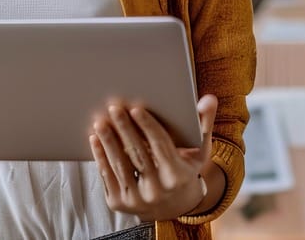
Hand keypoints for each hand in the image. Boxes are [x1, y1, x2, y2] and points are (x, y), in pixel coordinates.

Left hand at [90, 95, 217, 221]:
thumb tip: (209, 98)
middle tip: (114, 108)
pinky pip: (107, 177)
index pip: (161, 146)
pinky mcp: (120, 204)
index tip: (136, 108)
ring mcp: (137, 199)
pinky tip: (95, 139)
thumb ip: (204, 124)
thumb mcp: (198, 151)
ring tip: (100, 121)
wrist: (172, 206)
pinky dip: (100, 157)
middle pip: (138, 154)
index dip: (148, 126)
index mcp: (178, 176)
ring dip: (108, 142)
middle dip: (125, 129)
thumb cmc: (184, 170)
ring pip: (120, 165)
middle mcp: (158, 191)